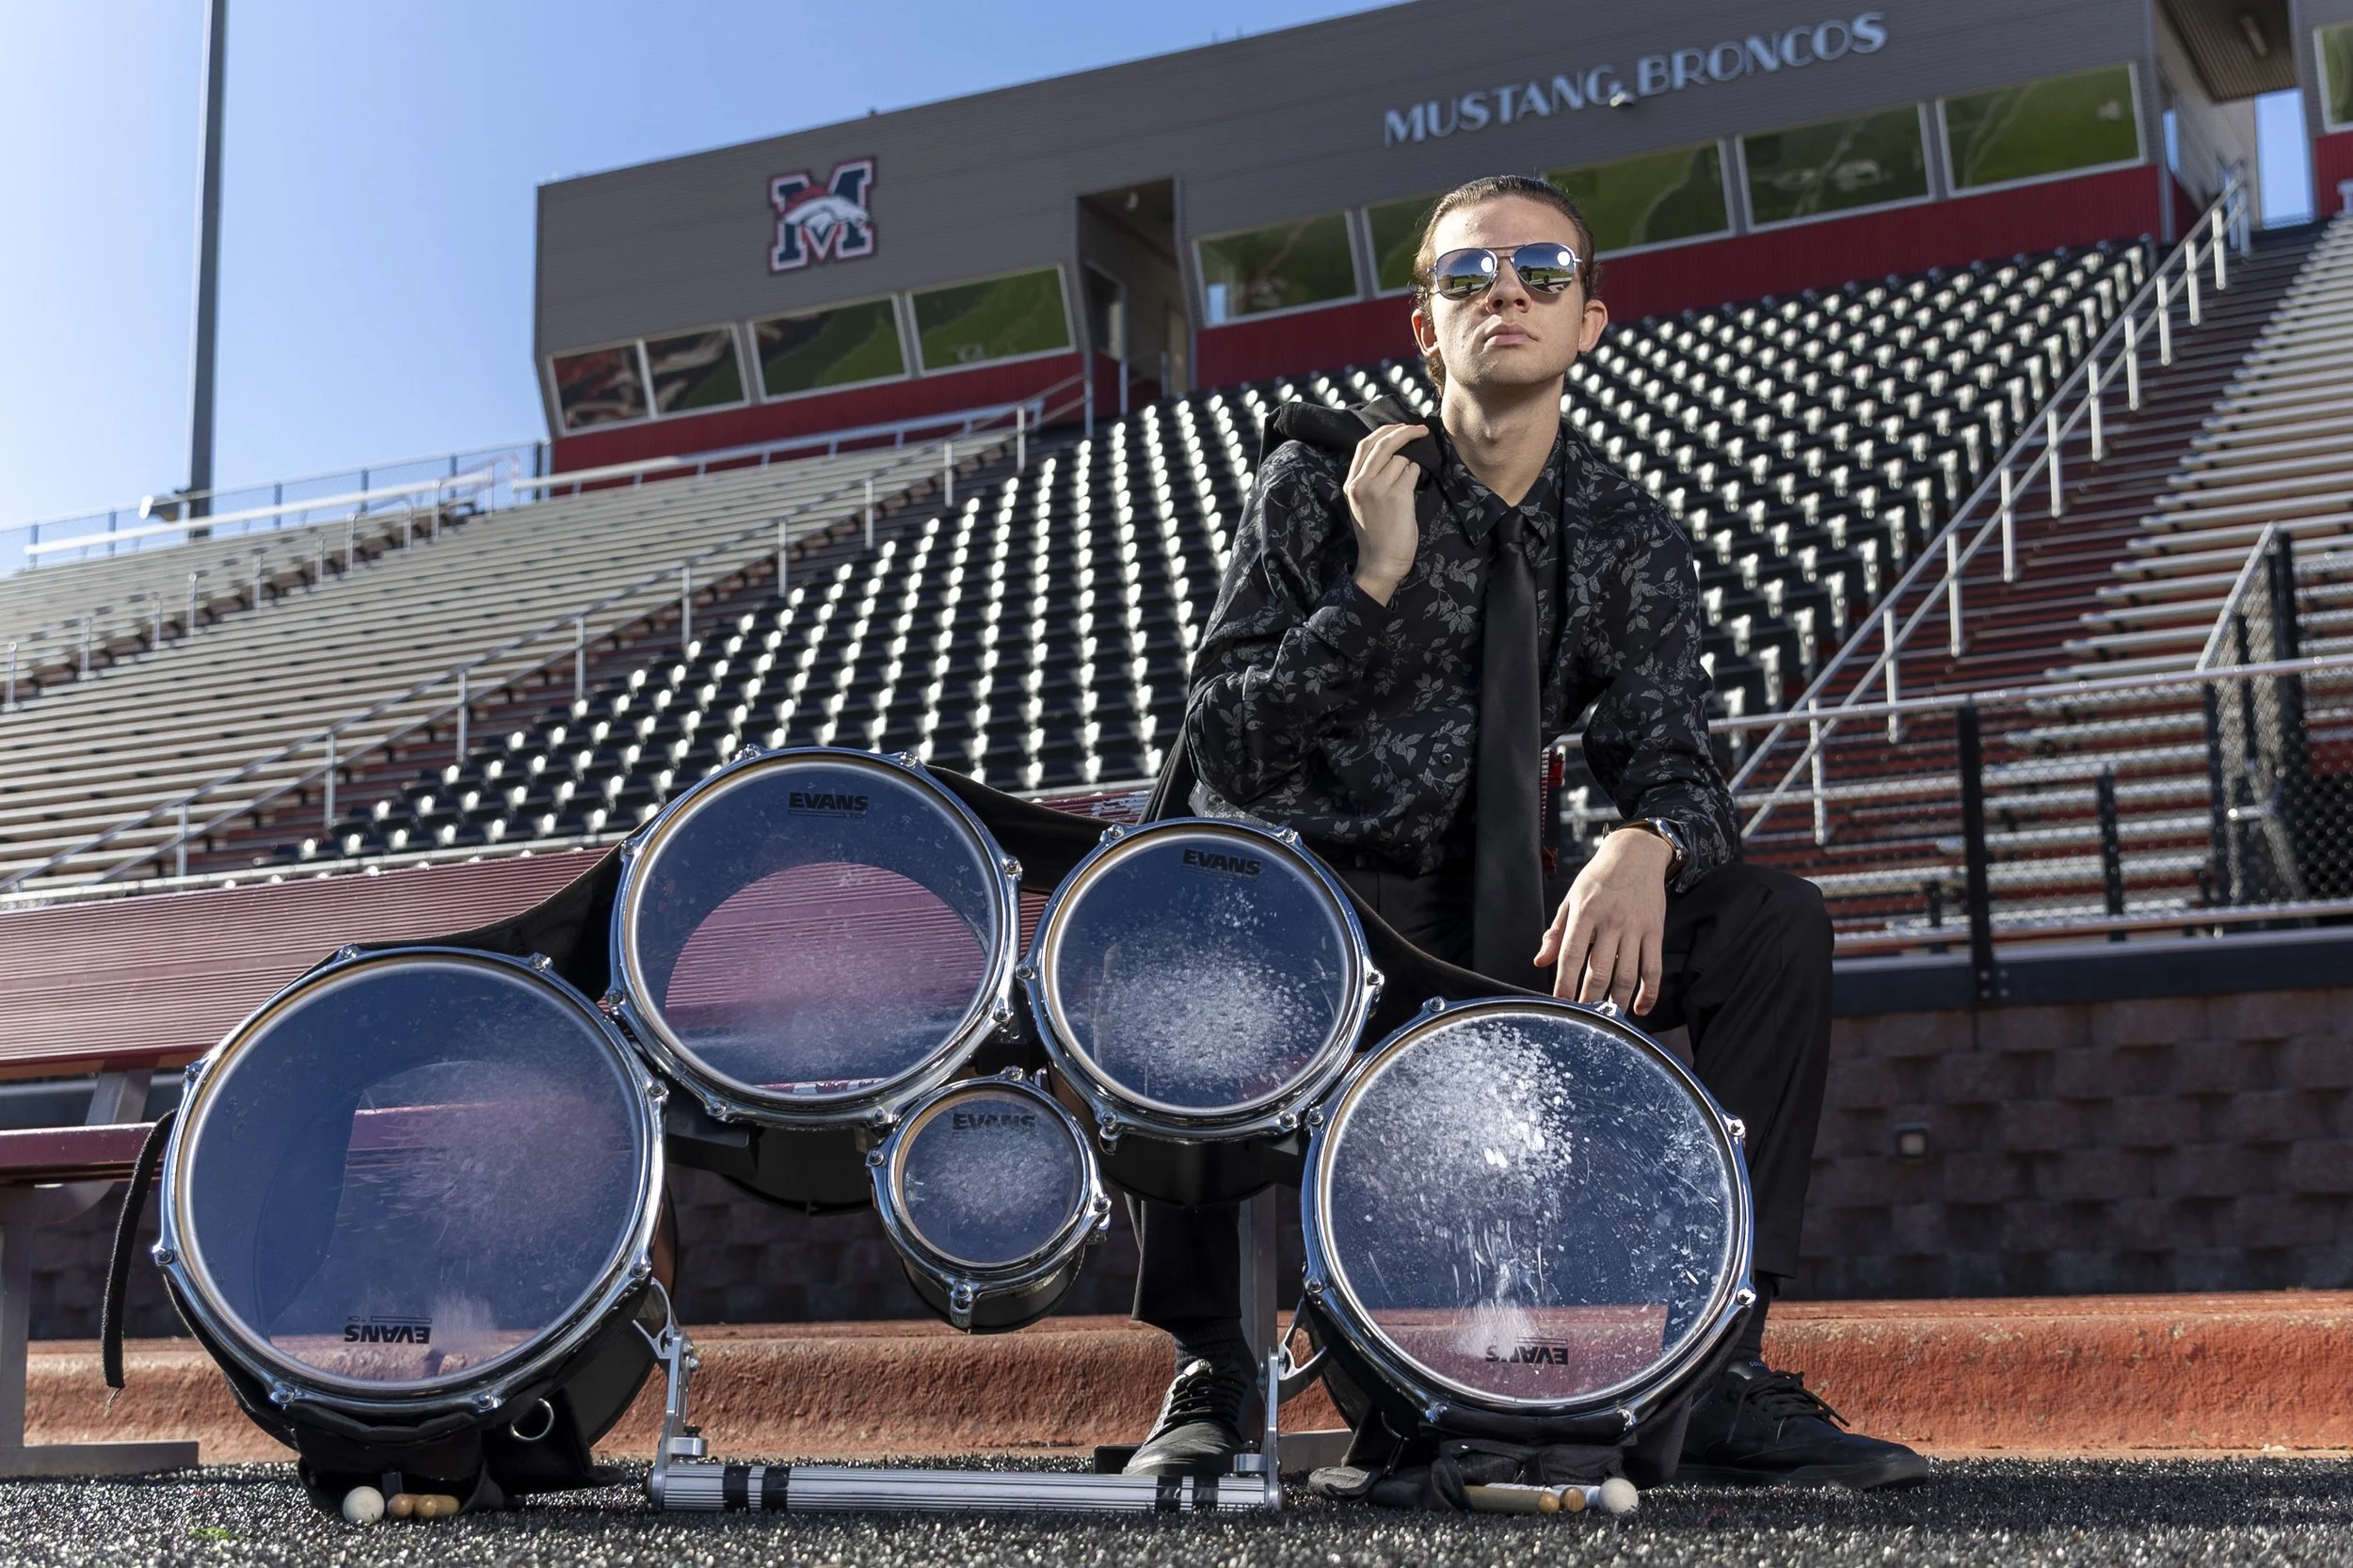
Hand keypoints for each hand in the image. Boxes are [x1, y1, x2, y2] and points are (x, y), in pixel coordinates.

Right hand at [1343, 423, 1426, 604]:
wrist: (1381, 562)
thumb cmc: (1377, 534)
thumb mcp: (1362, 503)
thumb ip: (1370, 477)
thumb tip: (1395, 450)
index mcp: (1350, 484)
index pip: (1365, 445)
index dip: (1385, 431)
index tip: (1400, 427)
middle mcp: (1361, 483)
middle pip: (1383, 443)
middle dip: (1404, 431)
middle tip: (1420, 429)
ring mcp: (1378, 489)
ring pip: (1401, 458)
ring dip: (1411, 465)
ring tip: (1409, 486)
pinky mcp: (1397, 495)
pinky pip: (1412, 471)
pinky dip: (1418, 475)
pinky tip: (1415, 490)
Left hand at [1534, 828, 1673, 1013]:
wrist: (1637, 854)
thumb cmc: (1600, 877)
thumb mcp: (1571, 898)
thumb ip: (1556, 932)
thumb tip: (1541, 961)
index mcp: (1585, 912)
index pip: (1572, 955)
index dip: (1565, 983)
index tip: (1560, 1003)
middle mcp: (1612, 921)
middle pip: (1600, 971)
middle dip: (1589, 999)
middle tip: (1584, 1017)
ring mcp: (1636, 928)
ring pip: (1627, 975)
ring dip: (1617, 1001)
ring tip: (1608, 1016)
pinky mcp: (1656, 931)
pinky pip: (1653, 969)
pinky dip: (1648, 993)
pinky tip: (1639, 1008)